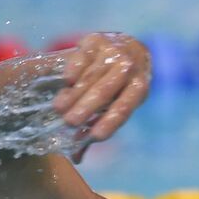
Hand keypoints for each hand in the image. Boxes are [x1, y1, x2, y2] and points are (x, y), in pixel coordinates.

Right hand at [52, 32, 150, 162]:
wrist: (130, 47)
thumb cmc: (121, 87)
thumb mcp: (118, 105)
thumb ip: (97, 127)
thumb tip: (77, 158)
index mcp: (139, 89)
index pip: (123, 108)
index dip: (109, 123)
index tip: (94, 137)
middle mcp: (128, 68)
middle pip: (104, 91)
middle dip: (86, 108)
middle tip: (68, 122)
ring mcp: (112, 52)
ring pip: (91, 76)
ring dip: (74, 94)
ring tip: (59, 108)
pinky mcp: (95, 40)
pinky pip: (81, 58)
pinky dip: (73, 72)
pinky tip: (66, 83)